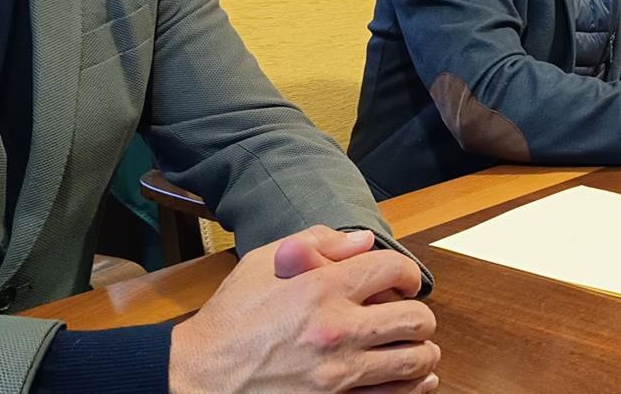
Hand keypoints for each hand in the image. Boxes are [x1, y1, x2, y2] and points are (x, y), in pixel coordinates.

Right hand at [170, 226, 440, 393]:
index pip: (393, 268)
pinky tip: (412, 380)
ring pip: (414, 361)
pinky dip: (412, 387)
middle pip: (415, 319)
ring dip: (421, 352)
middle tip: (409, 317)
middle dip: (419, 315)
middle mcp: (337, 331)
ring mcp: (339, 374)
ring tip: (414, 348)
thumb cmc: (229, 319)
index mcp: (321, 289)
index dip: (407, 273)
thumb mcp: (262, 264)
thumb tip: (362, 240)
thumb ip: (316, 243)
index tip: (403, 282)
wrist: (199, 377)